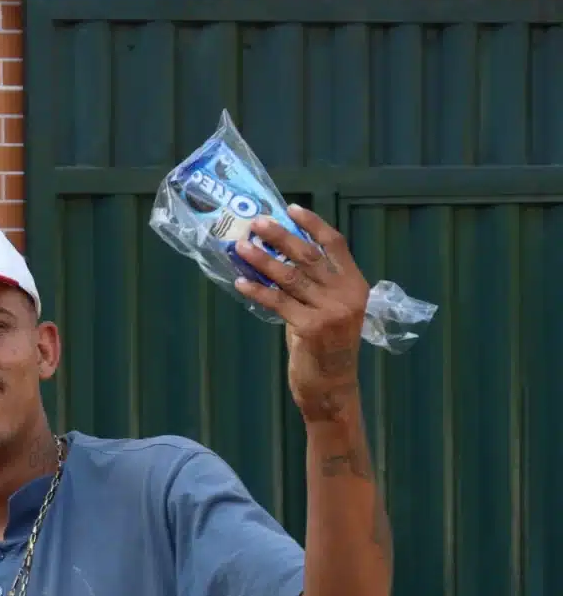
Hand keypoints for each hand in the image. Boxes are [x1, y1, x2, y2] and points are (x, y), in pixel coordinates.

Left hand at [232, 205, 369, 423]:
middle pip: (308, 256)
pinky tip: (240, 282)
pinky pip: (278, 302)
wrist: (331, 387)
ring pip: (290, 276)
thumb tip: (275, 256)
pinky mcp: (310, 327)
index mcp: (355, 284)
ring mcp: (330, 311)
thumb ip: (311, 286)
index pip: (335, 244)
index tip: (291, 208)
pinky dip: (257, 290)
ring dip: (262, 260)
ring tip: (240, 247)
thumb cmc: (323, 347)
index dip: (312, 225)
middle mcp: (347, 294)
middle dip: (280, 236)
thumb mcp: (326, 309)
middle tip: (256, 223)